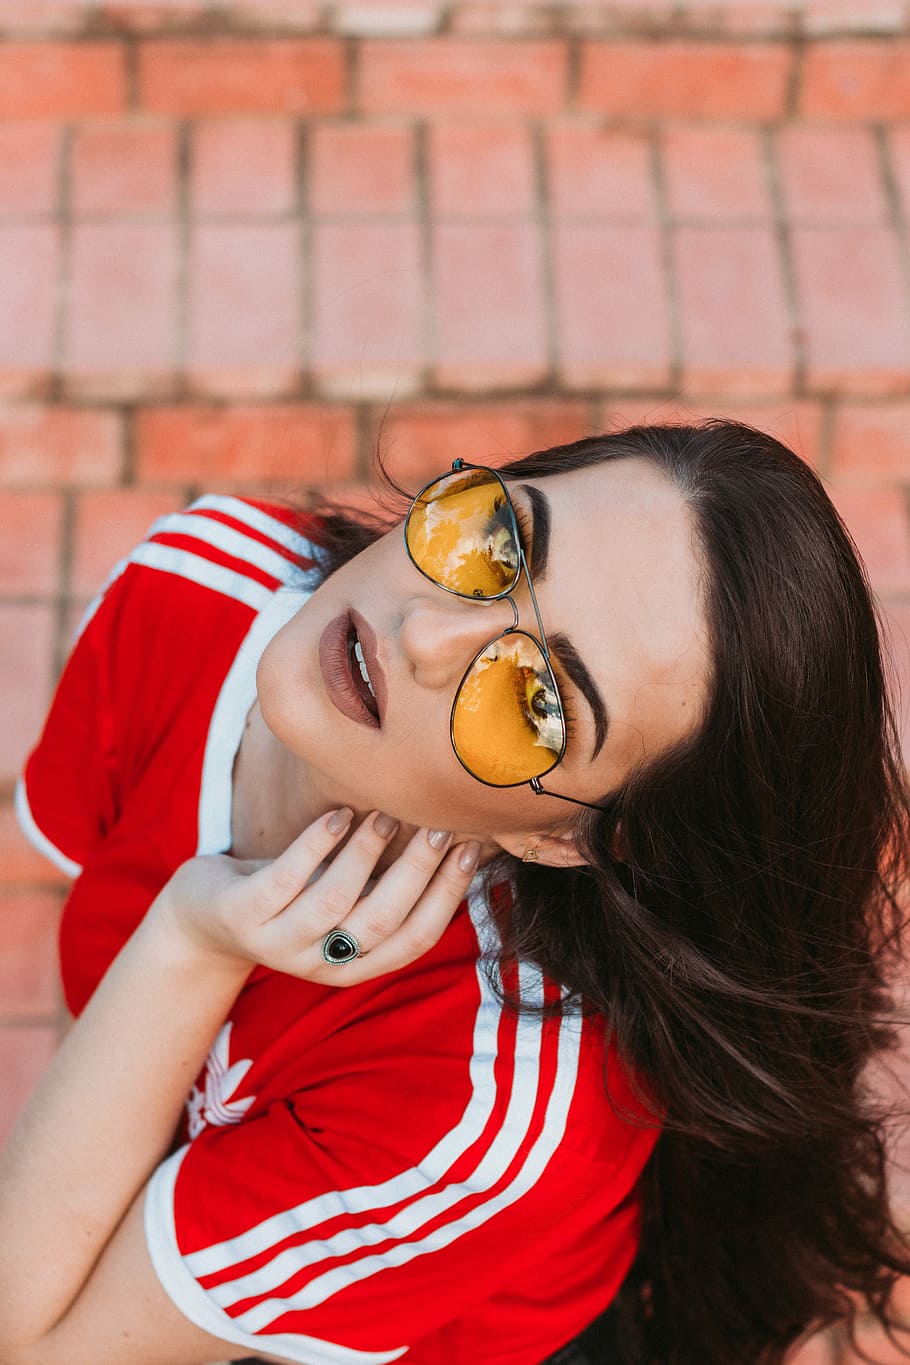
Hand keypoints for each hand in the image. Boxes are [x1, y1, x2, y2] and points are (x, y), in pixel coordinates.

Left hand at [149, 809, 480, 985]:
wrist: (203, 919)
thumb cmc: (290, 898)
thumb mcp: (342, 900)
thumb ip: (386, 883)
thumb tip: (459, 838)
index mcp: (354, 963)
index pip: (414, 940)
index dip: (446, 898)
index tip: (471, 851)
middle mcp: (319, 962)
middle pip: (379, 924)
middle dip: (415, 875)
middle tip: (439, 829)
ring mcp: (276, 943)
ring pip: (333, 903)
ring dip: (365, 856)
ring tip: (385, 816)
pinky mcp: (242, 915)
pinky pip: (284, 879)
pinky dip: (315, 846)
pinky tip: (337, 815)